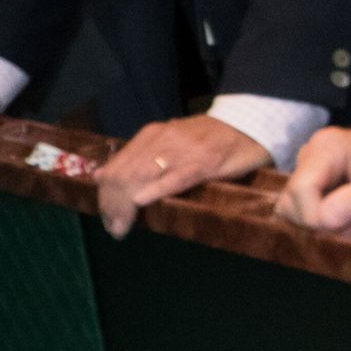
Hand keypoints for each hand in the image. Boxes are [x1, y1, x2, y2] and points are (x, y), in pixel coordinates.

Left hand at [93, 114, 270, 239]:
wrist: (248, 123)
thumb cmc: (208, 138)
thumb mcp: (168, 142)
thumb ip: (138, 157)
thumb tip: (101, 175)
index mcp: (152, 135)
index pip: (117, 166)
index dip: (105, 194)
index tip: (105, 216)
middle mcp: (162, 140)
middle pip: (125, 174)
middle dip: (113, 203)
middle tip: (112, 227)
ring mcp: (183, 151)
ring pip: (143, 176)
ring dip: (127, 204)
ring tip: (121, 226)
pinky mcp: (204, 162)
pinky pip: (176, 177)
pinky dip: (155, 190)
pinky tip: (141, 202)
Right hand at [278, 125, 350, 233]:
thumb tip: (324, 220)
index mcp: (326, 147)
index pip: (300, 190)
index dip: (316, 217)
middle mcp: (310, 153)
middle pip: (291, 200)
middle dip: (317, 221)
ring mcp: (308, 166)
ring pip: (292, 205)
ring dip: (318, 222)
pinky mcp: (312, 178)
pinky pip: (301, 206)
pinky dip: (320, 217)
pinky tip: (345, 216)